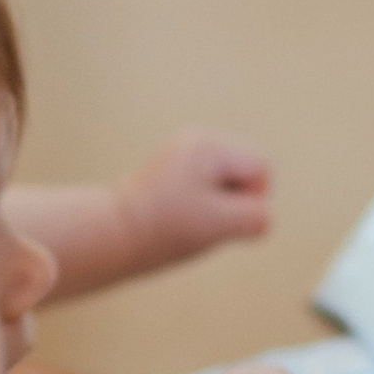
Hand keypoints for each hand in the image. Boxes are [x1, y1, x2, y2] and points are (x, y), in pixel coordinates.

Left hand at [114, 128, 273, 273]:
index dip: (253, 198)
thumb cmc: (165, 228)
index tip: (220, 217)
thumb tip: (261, 215)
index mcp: (209, 145)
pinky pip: (204, 187)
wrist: (112, 233)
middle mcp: (195, 140)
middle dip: (234, 200)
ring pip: (225, 181)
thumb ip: (256, 217)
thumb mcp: (221, 225)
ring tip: (187, 219)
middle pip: (245, 171)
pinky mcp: (169, 170)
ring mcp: (180, 153)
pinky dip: (199, 206)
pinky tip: (177, 217)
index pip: (261, 167)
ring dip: (216, 206)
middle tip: (202, 220)